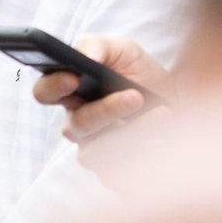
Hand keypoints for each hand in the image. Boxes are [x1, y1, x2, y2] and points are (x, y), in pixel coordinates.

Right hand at [31, 35, 177, 184]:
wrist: (177, 106)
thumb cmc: (142, 75)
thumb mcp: (124, 50)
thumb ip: (99, 46)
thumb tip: (86, 55)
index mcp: (69, 93)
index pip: (44, 93)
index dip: (53, 87)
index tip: (74, 78)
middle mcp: (77, 125)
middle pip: (75, 126)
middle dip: (106, 111)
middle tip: (135, 96)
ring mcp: (93, 152)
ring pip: (97, 153)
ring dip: (131, 134)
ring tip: (161, 116)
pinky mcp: (115, 175)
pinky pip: (120, 176)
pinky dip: (145, 158)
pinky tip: (163, 142)